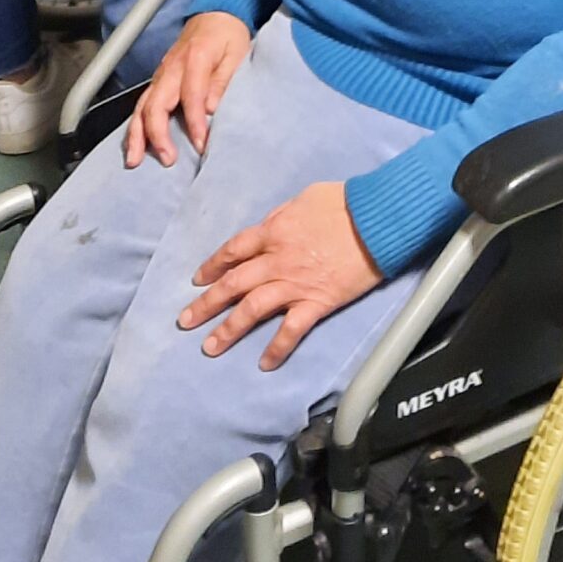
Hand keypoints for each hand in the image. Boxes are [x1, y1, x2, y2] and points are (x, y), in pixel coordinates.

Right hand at [123, 11, 251, 167]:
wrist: (216, 14)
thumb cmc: (228, 35)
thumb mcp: (236, 53)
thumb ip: (223, 80)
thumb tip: (211, 108)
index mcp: (195, 58)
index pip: (191, 96)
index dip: (195, 123)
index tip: (202, 144)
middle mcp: (172, 67)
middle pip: (156, 103)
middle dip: (158, 134)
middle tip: (167, 159)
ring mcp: (161, 74)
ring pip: (142, 106)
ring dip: (137, 134)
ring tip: (135, 160)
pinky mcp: (158, 80)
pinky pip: (142, 104)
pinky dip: (135, 126)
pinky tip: (134, 144)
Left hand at [180, 180, 380, 367]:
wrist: (377, 220)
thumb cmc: (345, 202)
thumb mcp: (304, 198)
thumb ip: (282, 216)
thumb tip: (271, 226)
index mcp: (272, 231)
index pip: (233, 251)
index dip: (212, 266)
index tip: (199, 279)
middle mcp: (277, 260)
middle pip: (233, 283)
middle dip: (206, 303)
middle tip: (185, 321)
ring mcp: (295, 283)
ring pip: (252, 309)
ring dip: (228, 329)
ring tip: (210, 347)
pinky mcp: (317, 302)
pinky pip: (291, 329)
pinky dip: (277, 348)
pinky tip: (264, 363)